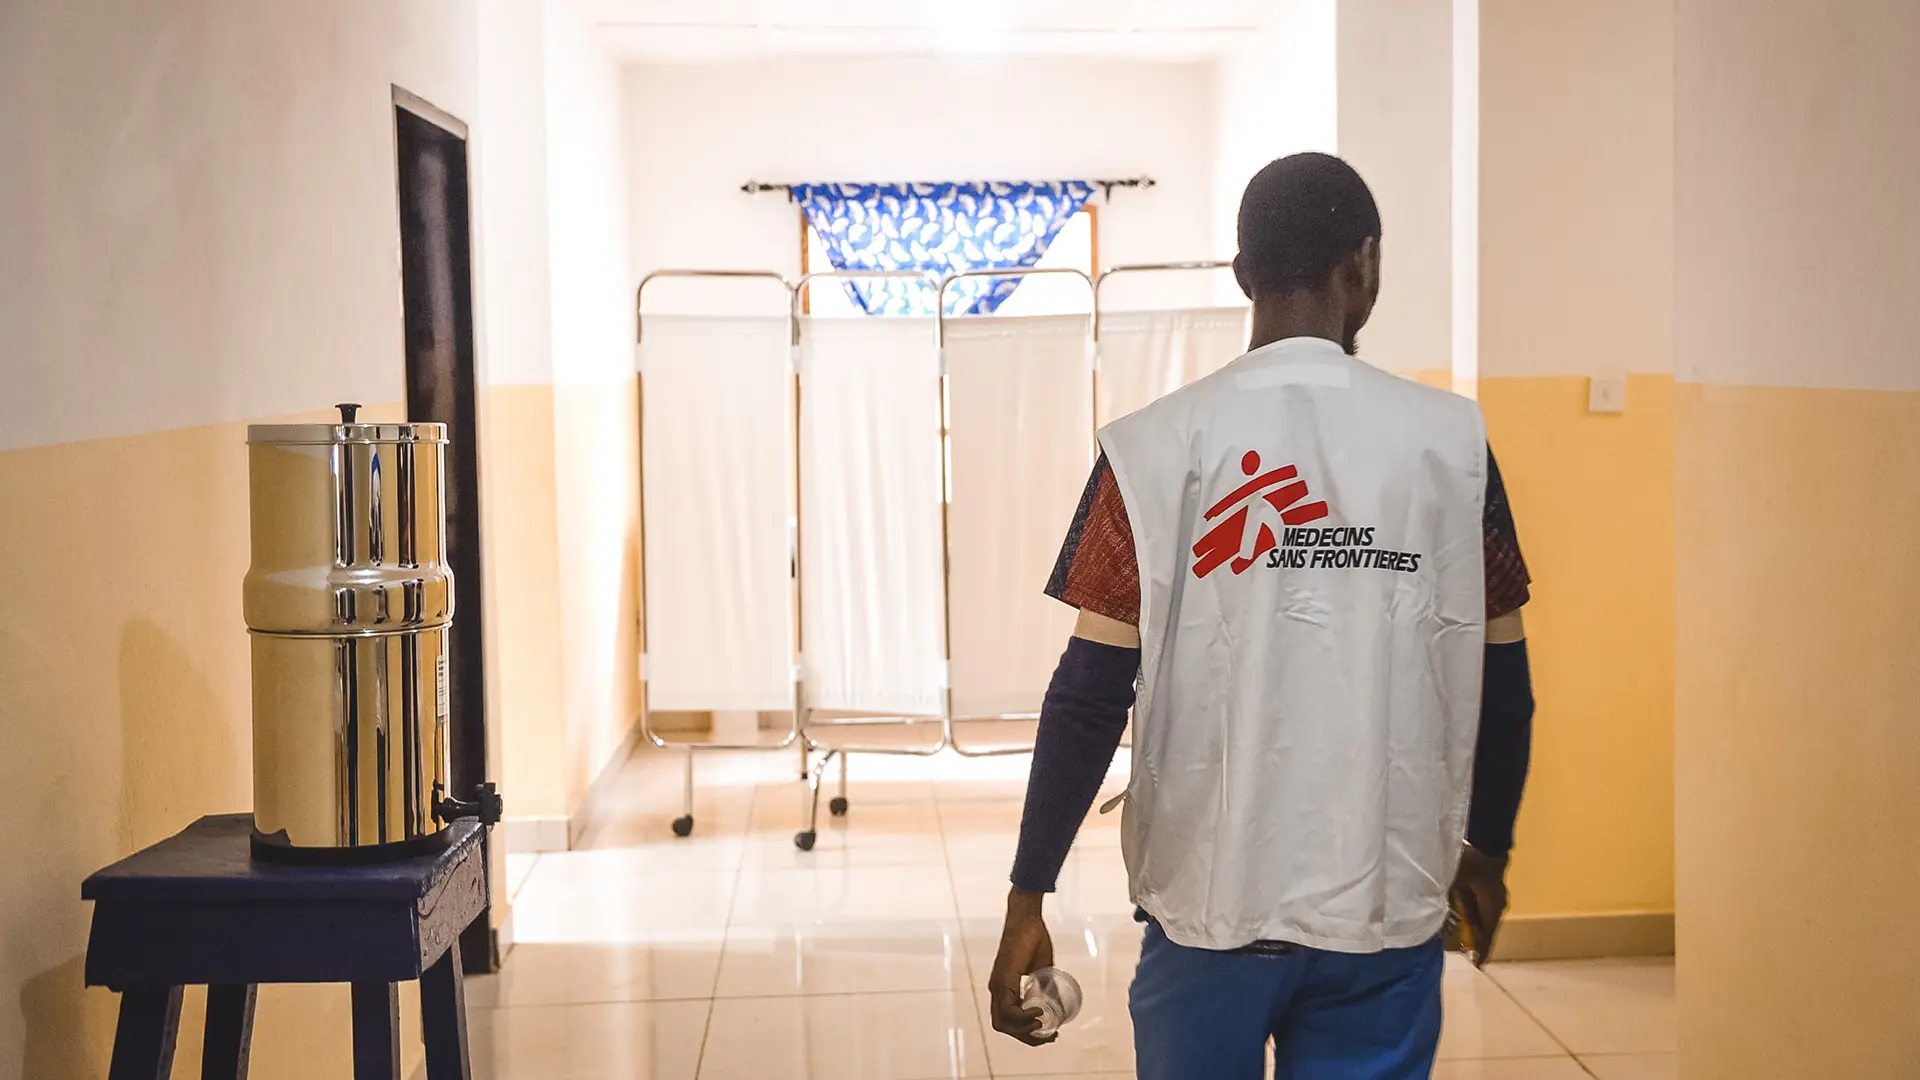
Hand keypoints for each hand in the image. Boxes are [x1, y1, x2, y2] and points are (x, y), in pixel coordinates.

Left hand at [987, 890, 1055, 1044]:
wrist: (1027, 919)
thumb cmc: (1033, 938)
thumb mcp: (1042, 968)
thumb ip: (1045, 985)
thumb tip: (1057, 1003)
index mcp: (1003, 988)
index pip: (1007, 1020)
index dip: (1025, 1032)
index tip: (1046, 1033)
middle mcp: (996, 989)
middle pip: (1003, 1026)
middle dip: (1025, 1037)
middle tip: (1047, 1036)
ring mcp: (997, 985)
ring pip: (1003, 1022)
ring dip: (1024, 1030)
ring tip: (1043, 1025)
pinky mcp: (1003, 979)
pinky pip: (1007, 1009)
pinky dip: (1022, 1017)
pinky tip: (1038, 1013)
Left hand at [1448, 845, 1509, 966]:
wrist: (1485, 836)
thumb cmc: (1470, 860)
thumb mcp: (1453, 881)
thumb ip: (1442, 899)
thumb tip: (1429, 916)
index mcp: (1493, 906)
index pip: (1488, 935)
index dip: (1481, 951)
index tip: (1477, 965)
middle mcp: (1498, 903)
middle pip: (1486, 928)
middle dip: (1475, 939)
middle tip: (1464, 951)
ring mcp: (1496, 893)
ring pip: (1484, 916)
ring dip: (1473, 925)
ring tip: (1459, 935)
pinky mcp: (1490, 884)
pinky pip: (1482, 905)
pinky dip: (1472, 912)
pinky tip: (1460, 912)